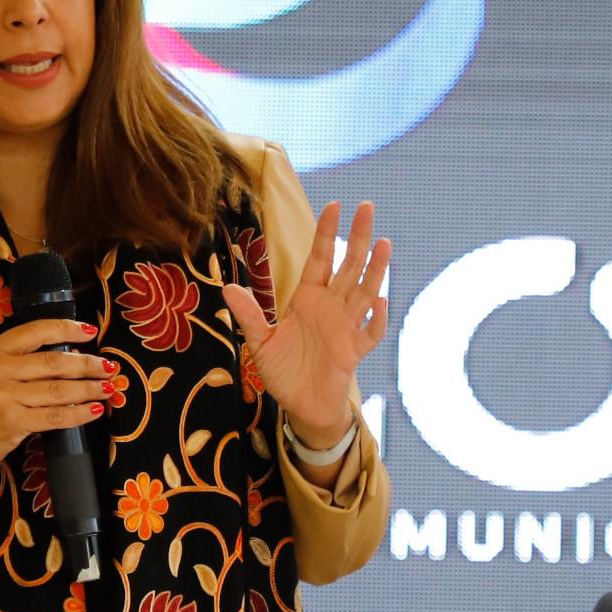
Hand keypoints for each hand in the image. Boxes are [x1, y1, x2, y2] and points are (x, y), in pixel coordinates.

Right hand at [0, 317, 115, 540]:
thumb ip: (15, 362)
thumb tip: (68, 355)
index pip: (35, 331)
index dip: (66, 329)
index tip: (90, 332)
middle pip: (53, 361)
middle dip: (87, 364)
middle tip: (108, 367)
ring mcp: (3, 397)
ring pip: (58, 389)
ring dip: (89, 388)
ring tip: (108, 387)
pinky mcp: (12, 423)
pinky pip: (55, 416)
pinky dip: (80, 414)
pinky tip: (95, 409)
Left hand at [224, 200, 390, 439]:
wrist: (301, 406)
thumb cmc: (282, 371)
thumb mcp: (260, 342)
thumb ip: (249, 316)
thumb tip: (227, 288)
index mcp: (308, 298)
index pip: (320, 258)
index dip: (326, 233)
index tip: (334, 205)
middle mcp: (330, 307)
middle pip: (348, 266)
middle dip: (358, 237)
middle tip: (367, 206)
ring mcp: (345, 327)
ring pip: (365, 292)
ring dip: (375, 269)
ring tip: (383, 243)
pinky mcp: (353, 351)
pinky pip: (370, 332)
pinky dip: (376, 318)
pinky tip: (380, 301)